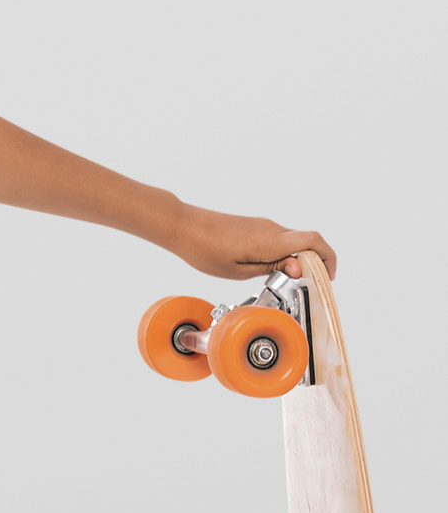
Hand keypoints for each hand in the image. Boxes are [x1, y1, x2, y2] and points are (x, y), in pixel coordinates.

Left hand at [174, 206, 335, 281]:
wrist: (184, 227)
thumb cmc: (205, 250)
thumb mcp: (239, 270)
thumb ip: (272, 268)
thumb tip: (299, 269)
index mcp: (270, 240)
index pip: (314, 241)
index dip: (328, 259)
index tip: (326, 279)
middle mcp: (272, 229)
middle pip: (309, 242)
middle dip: (314, 264)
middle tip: (306, 286)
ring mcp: (265, 226)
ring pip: (295, 241)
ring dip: (298, 261)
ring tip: (285, 282)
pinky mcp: (257, 228)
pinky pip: (281, 240)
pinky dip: (286, 255)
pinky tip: (273, 270)